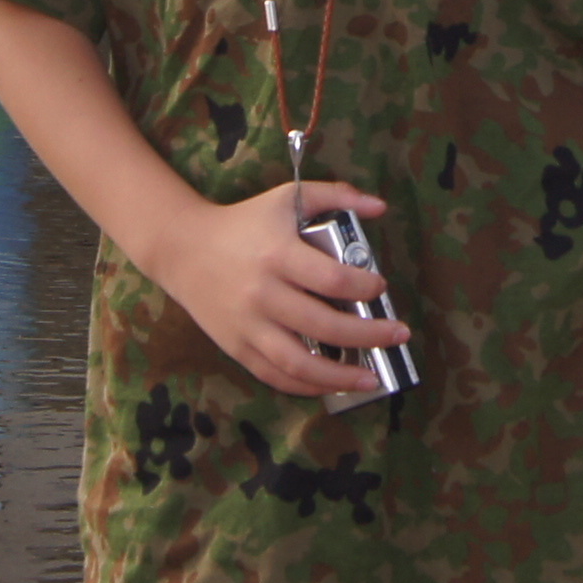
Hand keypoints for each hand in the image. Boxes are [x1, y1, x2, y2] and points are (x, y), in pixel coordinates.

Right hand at [151, 180, 409, 401]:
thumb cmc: (244, 222)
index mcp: (277, 254)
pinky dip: (306, 386)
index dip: (364, 287)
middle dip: (369, 335)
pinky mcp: (236, 346)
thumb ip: (334, 195)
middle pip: (323, 325)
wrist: (183, 248)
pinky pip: (274, 375)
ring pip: (299, 363)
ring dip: (340, 376)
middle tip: (399, 334)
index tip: (381, 287)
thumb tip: (381, 207)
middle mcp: (262, 293)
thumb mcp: (286, 198)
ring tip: (372, 377)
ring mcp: (247, 325)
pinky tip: (331, 385)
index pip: (331, 279)